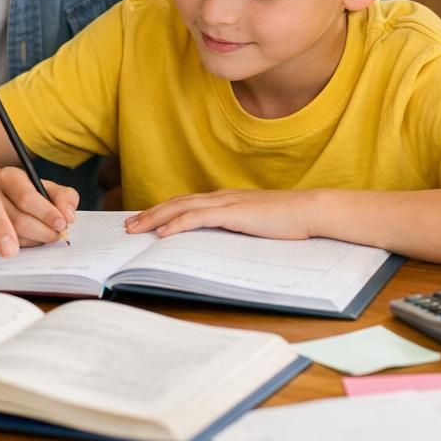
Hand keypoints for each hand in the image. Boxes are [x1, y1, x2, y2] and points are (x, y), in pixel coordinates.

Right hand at [0, 166, 79, 247]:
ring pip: (10, 235)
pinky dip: (21, 245)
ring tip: (44, 236)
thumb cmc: (21, 191)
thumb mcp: (44, 186)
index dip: (47, 213)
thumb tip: (68, 216)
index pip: (27, 197)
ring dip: (34, 240)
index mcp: (10, 177)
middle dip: (43, 232)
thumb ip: (63, 196)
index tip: (62, 223)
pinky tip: (28, 240)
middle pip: (18, 220)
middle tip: (56, 235)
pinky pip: (1, 245)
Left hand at [125, 189, 321, 239]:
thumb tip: (224, 243)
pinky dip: (177, 224)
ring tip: (136, 229)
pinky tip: (162, 234)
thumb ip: (240, 228)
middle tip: (128, 226)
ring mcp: (227, 203)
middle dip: (150, 214)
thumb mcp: (258, 225)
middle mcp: (222, 197)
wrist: (311, 211)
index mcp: (228, 200)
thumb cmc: (291, 221)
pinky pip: (198, 217)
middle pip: (177, 202)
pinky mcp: (233, 213)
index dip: (164, 210)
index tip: (145, 221)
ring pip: (181, 208)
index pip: (188, 202)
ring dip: (155, 218)